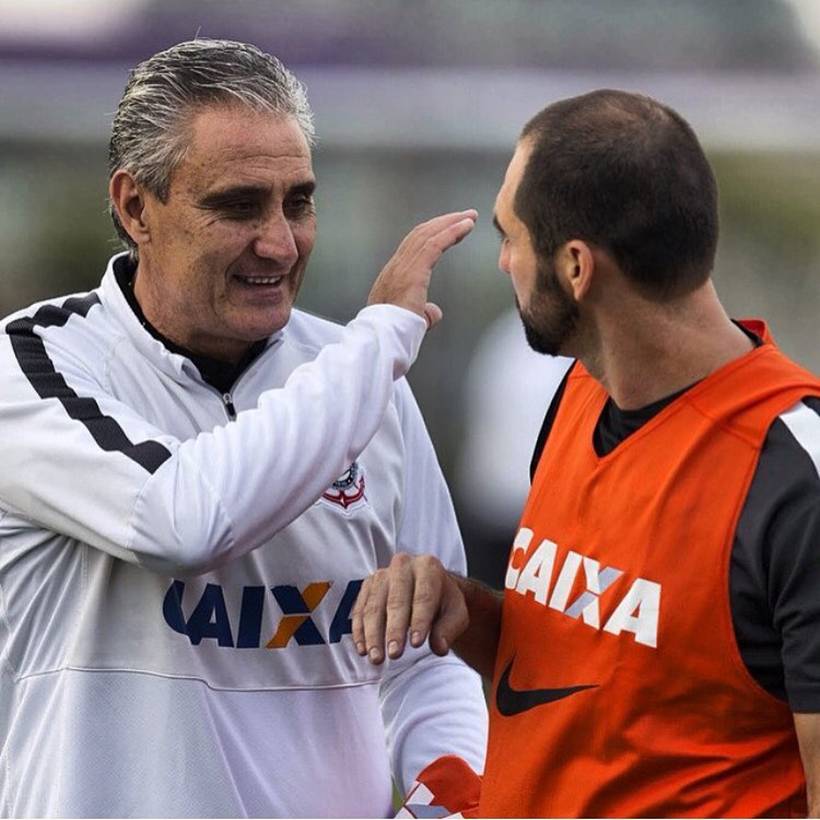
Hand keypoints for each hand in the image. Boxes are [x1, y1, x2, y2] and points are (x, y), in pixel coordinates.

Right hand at [351, 553, 468, 663]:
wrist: (427, 586)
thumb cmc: (442, 601)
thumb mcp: (456, 613)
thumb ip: (449, 629)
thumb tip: (439, 647)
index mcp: (428, 567)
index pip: (424, 597)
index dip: (420, 620)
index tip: (416, 644)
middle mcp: (402, 565)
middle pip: (396, 601)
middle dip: (394, 630)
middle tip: (394, 654)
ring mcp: (382, 574)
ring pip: (374, 606)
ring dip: (373, 634)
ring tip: (376, 658)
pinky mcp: (367, 585)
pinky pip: (360, 609)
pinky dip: (360, 631)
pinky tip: (363, 649)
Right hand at [368, 210, 477, 327]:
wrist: (382, 340)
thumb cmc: (393, 335)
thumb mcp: (411, 321)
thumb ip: (422, 312)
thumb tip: (434, 312)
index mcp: (393, 277)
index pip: (413, 247)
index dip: (433, 234)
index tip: (451, 229)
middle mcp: (395, 267)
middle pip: (420, 235)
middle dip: (444, 223)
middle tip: (465, 216)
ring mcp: (402, 267)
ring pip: (427, 235)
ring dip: (451, 223)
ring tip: (469, 217)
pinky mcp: (412, 272)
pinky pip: (434, 245)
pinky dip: (452, 232)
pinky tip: (466, 226)